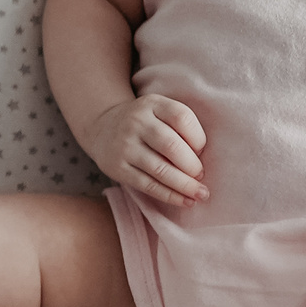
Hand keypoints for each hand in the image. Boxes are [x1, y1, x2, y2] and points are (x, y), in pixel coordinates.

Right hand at [79, 95, 207, 207]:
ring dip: (185, 185)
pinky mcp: (117, 167)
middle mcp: (136, 122)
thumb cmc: (145, 125)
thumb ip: (181, 128)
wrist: (103, 129)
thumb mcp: (160, 113)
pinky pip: (148, 185)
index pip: (181, 117)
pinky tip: (185, 201)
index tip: (202, 151)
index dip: (198, 137)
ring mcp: (124, 145)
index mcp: (152, 104)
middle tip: (201, 176)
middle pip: (171, 146)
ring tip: (200, 194)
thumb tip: (201, 163)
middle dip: (192, 166)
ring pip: (160, 169)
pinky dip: (170, 195)